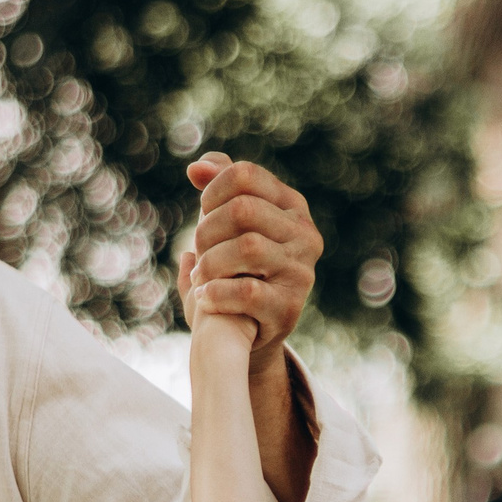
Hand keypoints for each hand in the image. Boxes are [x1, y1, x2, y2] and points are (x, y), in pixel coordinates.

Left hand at [178, 154, 321, 373]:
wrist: (246, 333)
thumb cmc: (233, 269)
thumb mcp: (227, 226)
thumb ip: (218, 189)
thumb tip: (196, 168)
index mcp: (292, 205)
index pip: (245, 175)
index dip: (213, 190)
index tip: (204, 212)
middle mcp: (304, 235)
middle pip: (243, 209)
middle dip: (207, 230)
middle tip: (198, 252)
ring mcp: (301, 272)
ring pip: (247, 247)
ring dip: (210, 263)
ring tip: (200, 277)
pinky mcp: (289, 308)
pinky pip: (247, 290)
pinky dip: (216, 293)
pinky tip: (204, 297)